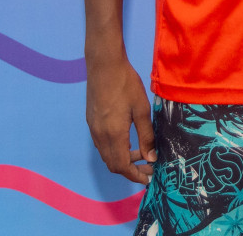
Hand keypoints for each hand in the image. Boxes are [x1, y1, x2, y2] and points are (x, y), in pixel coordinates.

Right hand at [85, 54, 155, 183]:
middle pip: (113, 164)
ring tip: (141, 153)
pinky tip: (128, 140)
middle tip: (148, 167)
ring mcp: (93, 129)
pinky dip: (115, 150)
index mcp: (113, 135)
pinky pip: (102, 144)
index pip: (122, 166)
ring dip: (122, 160)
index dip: (135, 175)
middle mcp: (100, 136)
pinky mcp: (91, 121)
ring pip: (106, 155)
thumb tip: (151, 157)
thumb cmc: (126, 84)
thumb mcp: (142, 109)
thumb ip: (146, 135)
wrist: (104, 65)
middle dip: (130, 170)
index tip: (149, 177)